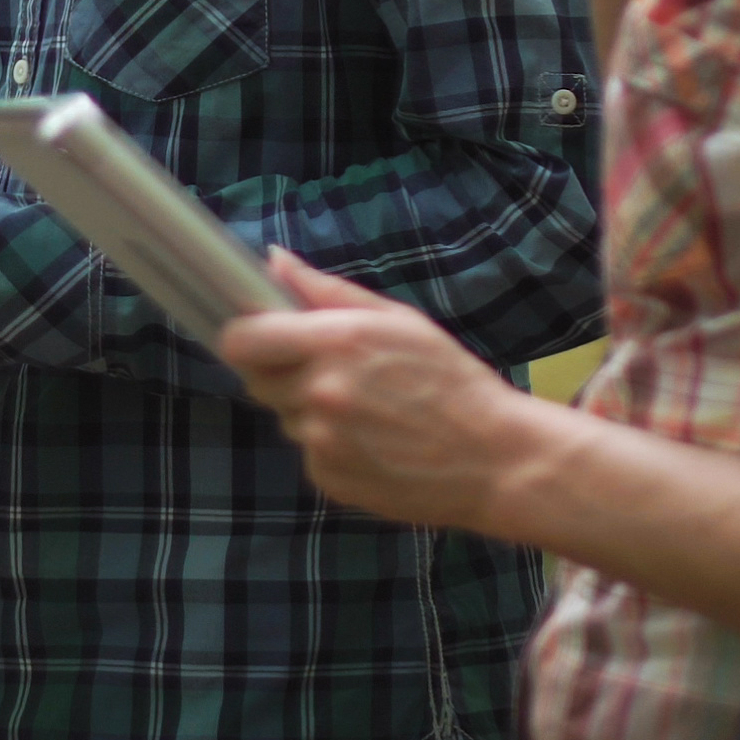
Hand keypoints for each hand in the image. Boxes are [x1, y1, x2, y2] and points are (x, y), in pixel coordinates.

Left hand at [219, 252, 551, 532]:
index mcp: (336, 343)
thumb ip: (327, 291)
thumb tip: (275, 260)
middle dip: (280, 371)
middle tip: (327, 371)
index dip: (243, 336)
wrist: (496, 458)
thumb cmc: (452, 381)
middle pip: (257, 379)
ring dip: (309, 410)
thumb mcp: (398, 321)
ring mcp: (322, 441)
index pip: (242, 340)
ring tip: (368, 410)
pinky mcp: (329, 479)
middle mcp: (320, 392)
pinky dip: (331, 447)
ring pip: (286, 417)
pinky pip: (309, 453)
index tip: (257, 336)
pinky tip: (376, 442)